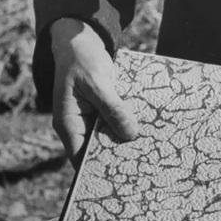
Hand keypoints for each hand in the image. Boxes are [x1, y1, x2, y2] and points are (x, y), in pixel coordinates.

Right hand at [50, 18, 137, 162]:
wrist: (81, 42)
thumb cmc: (83, 60)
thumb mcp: (98, 83)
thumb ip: (113, 108)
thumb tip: (130, 134)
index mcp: (69, 123)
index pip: (81, 157)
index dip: (98, 169)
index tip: (121, 178)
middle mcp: (79, 125)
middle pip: (98, 150)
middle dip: (118, 156)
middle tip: (145, 168)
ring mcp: (92, 118)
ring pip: (110, 136)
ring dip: (127, 140)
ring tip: (151, 153)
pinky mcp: (104, 110)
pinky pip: (117, 122)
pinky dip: (129, 124)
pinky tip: (150, 130)